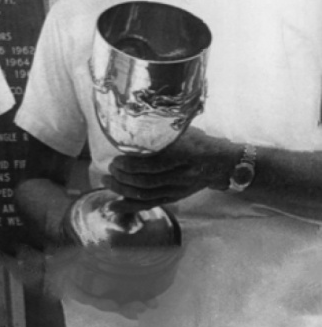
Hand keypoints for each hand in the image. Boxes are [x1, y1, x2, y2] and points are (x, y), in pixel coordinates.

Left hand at [103, 127, 237, 209]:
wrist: (220, 162)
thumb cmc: (197, 141)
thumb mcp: (183, 130)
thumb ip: (161, 129)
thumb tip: (132, 120)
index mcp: (184, 154)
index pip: (153, 164)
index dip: (131, 165)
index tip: (116, 160)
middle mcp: (181, 175)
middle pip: (146, 182)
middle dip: (122, 177)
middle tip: (109, 169)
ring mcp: (177, 189)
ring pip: (146, 195)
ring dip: (122, 190)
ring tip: (106, 181)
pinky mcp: (173, 198)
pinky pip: (150, 205)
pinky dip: (130, 206)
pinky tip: (113, 206)